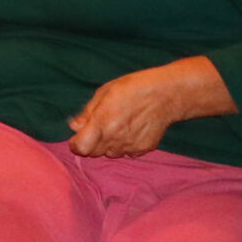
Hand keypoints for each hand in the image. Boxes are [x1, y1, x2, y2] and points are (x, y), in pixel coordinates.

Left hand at [67, 57, 232, 156]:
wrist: (167, 94)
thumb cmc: (134, 87)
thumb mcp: (105, 92)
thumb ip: (88, 112)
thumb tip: (75, 126)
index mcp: (102, 122)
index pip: (81, 147)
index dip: (76, 143)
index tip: (78, 136)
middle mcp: (115, 138)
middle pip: (94, 153)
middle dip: (91, 143)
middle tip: (99, 127)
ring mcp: (130, 145)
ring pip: (110, 153)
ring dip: (108, 144)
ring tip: (117, 126)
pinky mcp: (143, 149)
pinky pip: (126, 153)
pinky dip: (124, 145)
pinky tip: (130, 130)